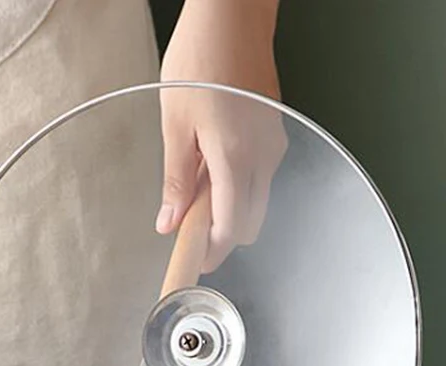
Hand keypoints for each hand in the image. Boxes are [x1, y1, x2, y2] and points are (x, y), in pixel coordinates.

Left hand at [156, 0, 286, 272]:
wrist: (233, 16)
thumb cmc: (199, 59)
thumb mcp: (175, 123)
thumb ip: (176, 179)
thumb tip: (169, 223)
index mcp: (235, 159)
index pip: (230, 228)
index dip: (212, 251)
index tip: (193, 260)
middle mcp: (263, 159)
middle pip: (249, 224)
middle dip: (221, 232)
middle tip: (189, 222)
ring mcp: (274, 148)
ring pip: (256, 202)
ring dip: (229, 208)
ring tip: (198, 182)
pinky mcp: (276, 136)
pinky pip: (260, 177)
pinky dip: (239, 185)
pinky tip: (214, 162)